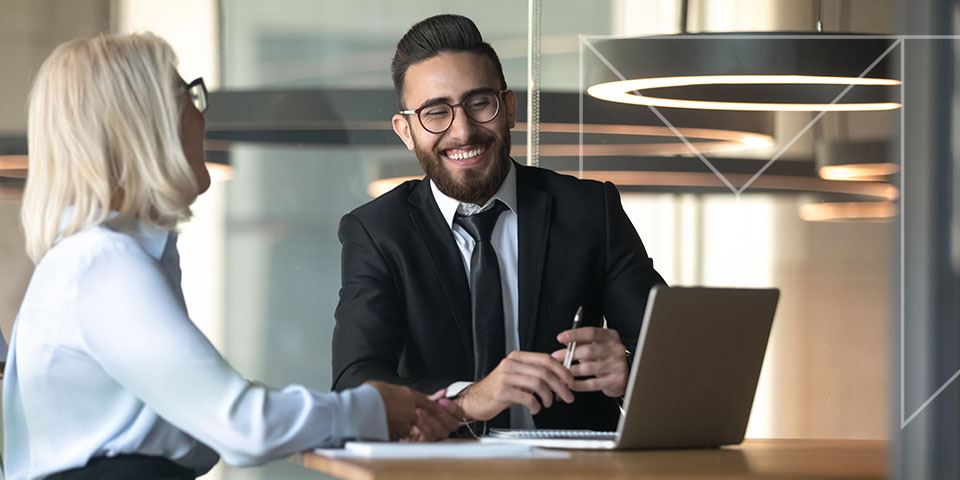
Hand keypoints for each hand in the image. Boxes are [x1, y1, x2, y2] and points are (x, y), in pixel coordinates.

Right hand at [364, 381, 438, 440]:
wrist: (361, 409)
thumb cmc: (370, 395)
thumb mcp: (385, 387)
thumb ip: (394, 392)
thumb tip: (392, 393)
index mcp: (409, 397)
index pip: (426, 402)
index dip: (432, 405)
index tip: (436, 408)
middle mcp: (411, 412)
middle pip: (414, 417)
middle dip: (404, 416)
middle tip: (390, 412)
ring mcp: (404, 426)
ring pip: (404, 428)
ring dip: (396, 425)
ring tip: (381, 419)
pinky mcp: (396, 437)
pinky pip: (395, 436)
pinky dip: (389, 433)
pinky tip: (379, 427)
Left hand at [407, 389, 464, 441]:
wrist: (395, 422)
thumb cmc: (409, 413)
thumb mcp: (421, 404)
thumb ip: (434, 399)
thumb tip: (444, 392)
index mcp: (445, 417)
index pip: (459, 415)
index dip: (453, 408)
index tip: (443, 401)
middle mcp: (442, 428)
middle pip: (453, 425)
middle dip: (444, 415)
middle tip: (435, 407)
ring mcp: (434, 437)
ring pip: (442, 432)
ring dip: (433, 420)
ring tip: (422, 411)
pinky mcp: (424, 443)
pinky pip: (430, 438)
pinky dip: (425, 428)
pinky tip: (418, 419)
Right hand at [457, 350, 574, 420]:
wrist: (476, 400)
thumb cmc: (498, 390)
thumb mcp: (517, 377)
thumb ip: (535, 374)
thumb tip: (560, 378)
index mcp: (518, 357)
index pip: (546, 359)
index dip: (562, 370)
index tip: (570, 381)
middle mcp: (511, 364)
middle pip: (544, 372)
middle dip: (560, 386)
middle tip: (567, 396)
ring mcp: (506, 376)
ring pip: (538, 383)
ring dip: (548, 396)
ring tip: (547, 403)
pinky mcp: (502, 391)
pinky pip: (527, 397)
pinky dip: (535, 405)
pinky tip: (534, 408)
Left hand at [551, 327, 627, 397]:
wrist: (624, 376)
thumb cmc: (606, 358)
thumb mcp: (596, 346)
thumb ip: (581, 342)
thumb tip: (564, 340)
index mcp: (610, 337)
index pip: (591, 332)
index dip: (574, 334)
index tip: (560, 337)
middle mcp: (616, 349)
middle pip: (588, 350)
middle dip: (569, 354)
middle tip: (556, 357)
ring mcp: (617, 365)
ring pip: (588, 368)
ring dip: (571, 370)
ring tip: (561, 371)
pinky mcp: (616, 380)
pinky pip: (592, 384)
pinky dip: (578, 384)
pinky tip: (570, 384)